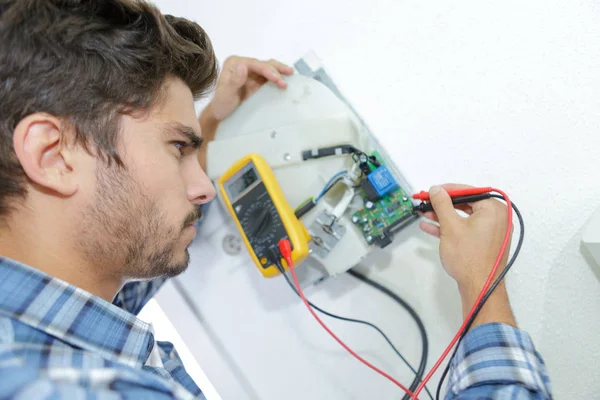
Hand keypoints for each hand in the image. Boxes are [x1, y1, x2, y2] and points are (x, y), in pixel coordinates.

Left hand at [198, 56, 292, 170]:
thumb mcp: (226, 94)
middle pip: (263, 64)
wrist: (221, 113)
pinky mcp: (255, 80)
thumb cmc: (222, 104)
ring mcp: (249, 72)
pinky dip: (277, 78)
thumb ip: (234, 81)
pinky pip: (268, 77)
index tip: (278, 80)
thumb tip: (243, 66)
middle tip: (289, 75)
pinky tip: (285, 79)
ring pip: (267, 68)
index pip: (254, 64)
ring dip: (279, 71)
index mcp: (234, 63)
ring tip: (291, 74)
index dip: (268, 70)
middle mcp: (242, 64)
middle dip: (276, 69)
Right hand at [420, 184, 515, 326]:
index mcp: (494, 209)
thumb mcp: (450, 226)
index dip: (446, 190)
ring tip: (425, 213)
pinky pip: (466, 228)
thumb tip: (436, 190)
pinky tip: (431, 227)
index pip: (468, 191)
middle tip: (427, 201)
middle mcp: (497, 218)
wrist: (479, 287)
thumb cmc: (470, 259)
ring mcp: (492, 231)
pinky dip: (450, 227)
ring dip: (443, 216)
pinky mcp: (485, 242)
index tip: (432, 191)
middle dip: (443, 204)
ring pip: (464, 217)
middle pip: (465, 204)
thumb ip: (442, 204)